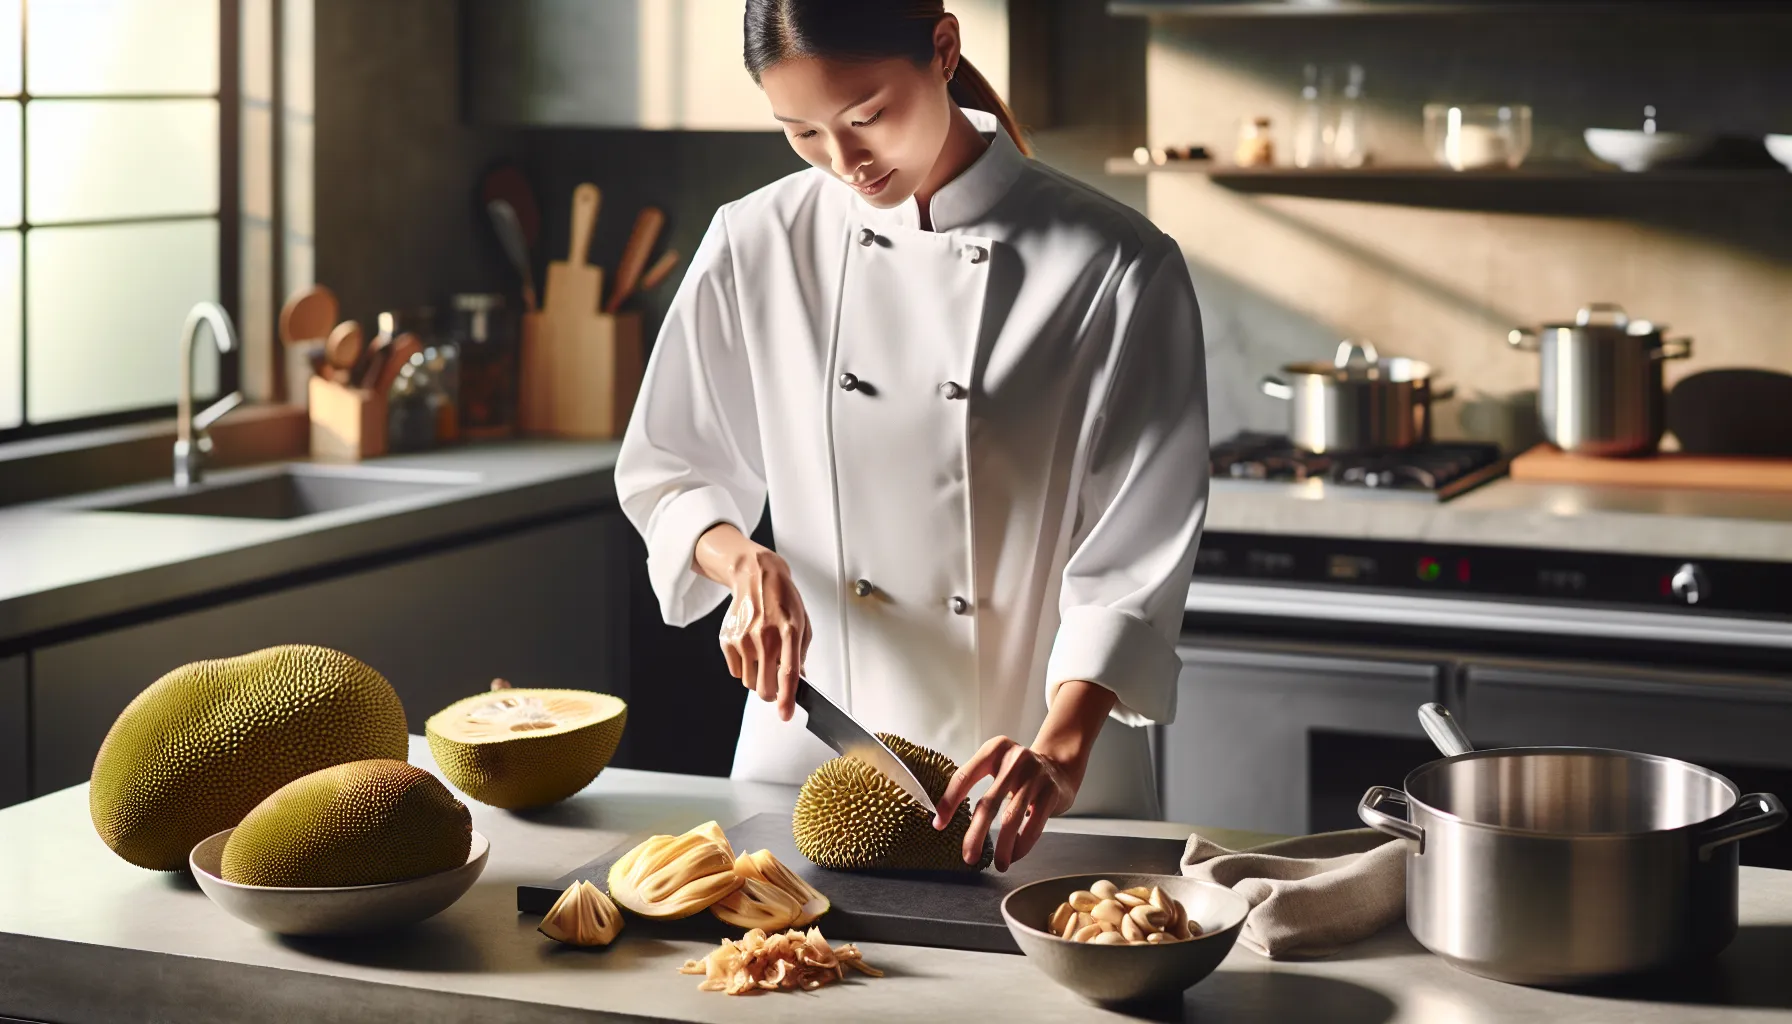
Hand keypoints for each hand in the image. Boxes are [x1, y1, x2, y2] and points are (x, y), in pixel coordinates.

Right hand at [695, 523, 811, 720]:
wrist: (756, 576)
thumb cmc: (783, 600)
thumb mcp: (802, 623)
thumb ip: (800, 654)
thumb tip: (799, 683)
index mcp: (789, 632)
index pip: (788, 673)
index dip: (787, 699)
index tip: (785, 715)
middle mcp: (765, 636)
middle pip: (764, 686)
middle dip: (771, 694)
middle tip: (775, 688)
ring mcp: (744, 638)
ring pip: (749, 682)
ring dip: (757, 679)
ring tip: (763, 658)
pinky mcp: (728, 639)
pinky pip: (735, 671)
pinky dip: (744, 668)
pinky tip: (750, 649)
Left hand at [935, 737, 1078, 871]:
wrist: (1060, 764)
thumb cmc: (1018, 771)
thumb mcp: (996, 764)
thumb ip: (975, 780)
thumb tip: (943, 816)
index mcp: (994, 749)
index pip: (965, 776)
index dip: (949, 802)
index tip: (939, 825)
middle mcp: (1015, 759)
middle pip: (989, 803)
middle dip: (976, 834)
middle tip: (968, 856)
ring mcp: (1036, 775)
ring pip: (1012, 818)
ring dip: (1003, 846)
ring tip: (998, 864)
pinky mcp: (1052, 791)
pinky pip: (1034, 824)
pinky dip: (1023, 844)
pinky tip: (1014, 855)